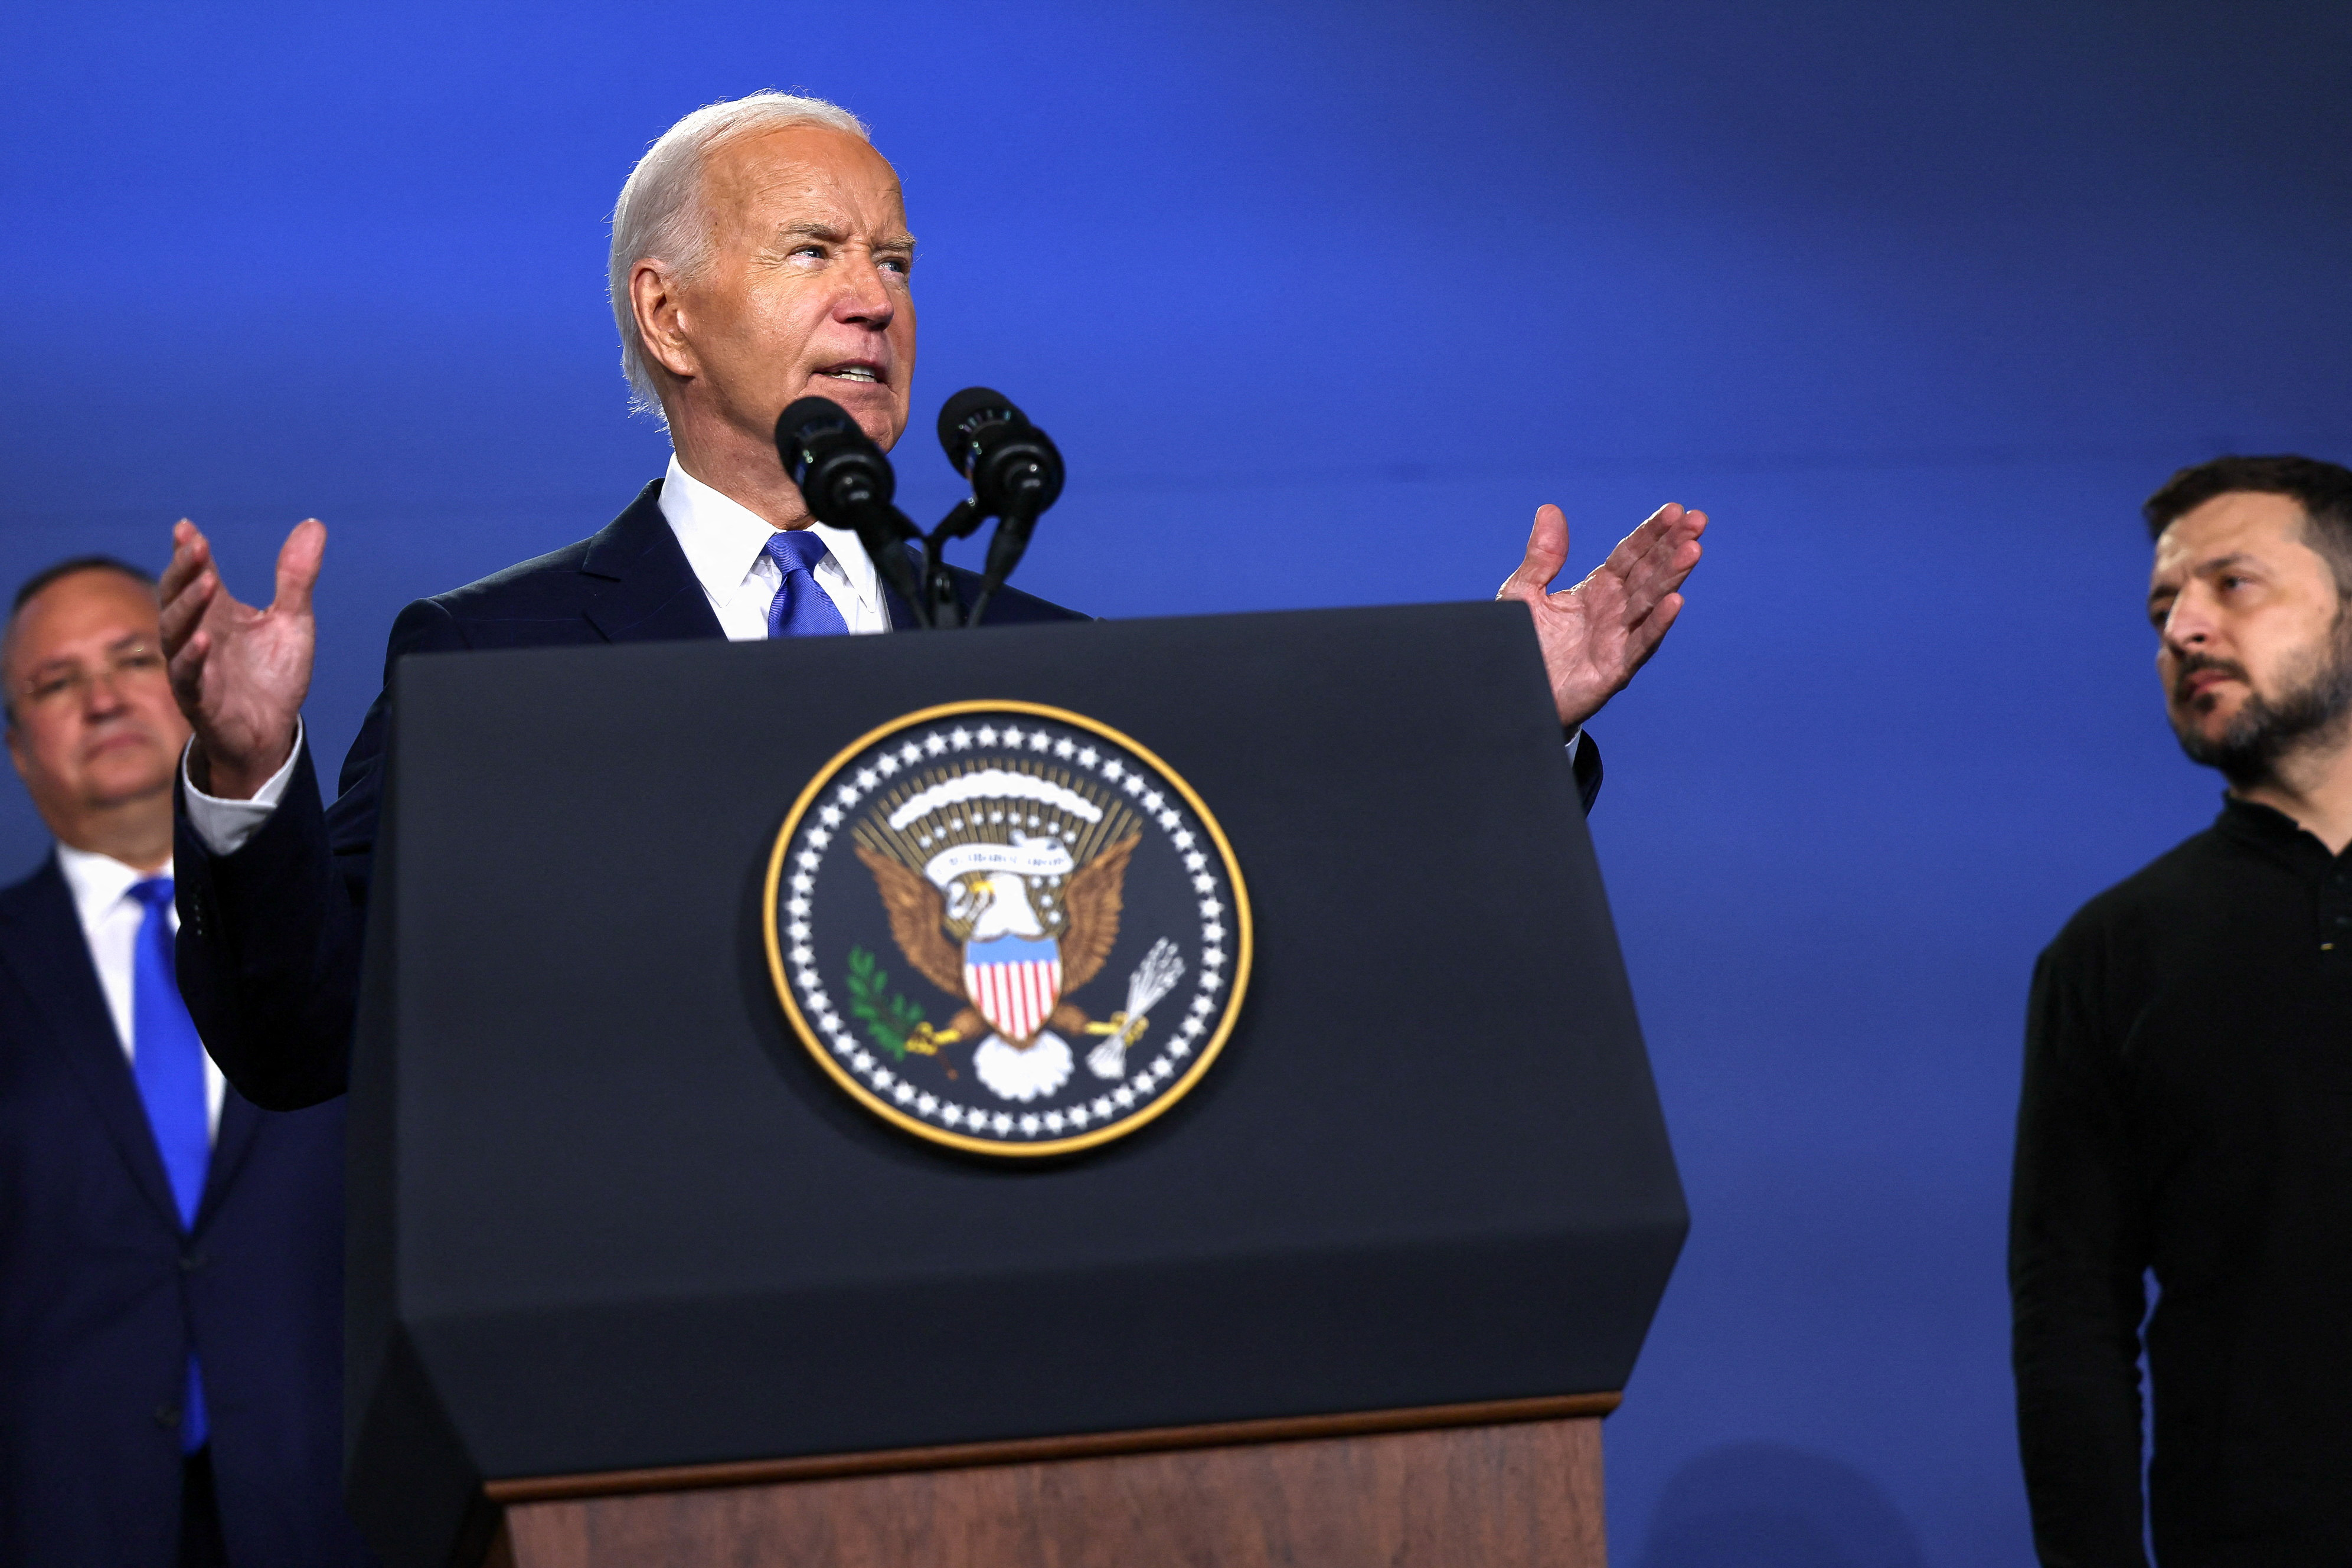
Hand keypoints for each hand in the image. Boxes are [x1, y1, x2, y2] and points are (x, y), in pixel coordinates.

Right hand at [159, 518, 324, 799]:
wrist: (271, 732)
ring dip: (188, 606)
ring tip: (206, 583)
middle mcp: (197, 634)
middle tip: (196, 545)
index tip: (187, 528)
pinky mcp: (198, 698)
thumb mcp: (293, 620)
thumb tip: (314, 524)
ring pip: (175, 632)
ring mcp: (193, 666)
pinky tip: (202, 640)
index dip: (189, 551)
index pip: (196, 574)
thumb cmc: (273, 676)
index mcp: (217, 612)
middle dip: (183, 570)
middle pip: (177, 596)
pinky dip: (192, 657)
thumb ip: (296, 576)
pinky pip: (187, 676)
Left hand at [1498, 502, 1705, 729]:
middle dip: (1673, 547)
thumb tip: (1550, 510)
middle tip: (1698, 520)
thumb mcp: (1524, 592)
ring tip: (1693, 551)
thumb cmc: (1521, 645)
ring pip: (1650, 603)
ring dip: (1672, 577)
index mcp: (1597, 590)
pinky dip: (1657, 624)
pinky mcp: (1615, 669)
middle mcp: (1613, 611)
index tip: (1675, 510)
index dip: (1651, 533)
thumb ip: (1542, 556)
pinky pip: (1640, 645)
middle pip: (1648, 573)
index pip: (1630, 555)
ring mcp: (1617, 639)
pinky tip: (1675, 602)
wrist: (1512, 694)